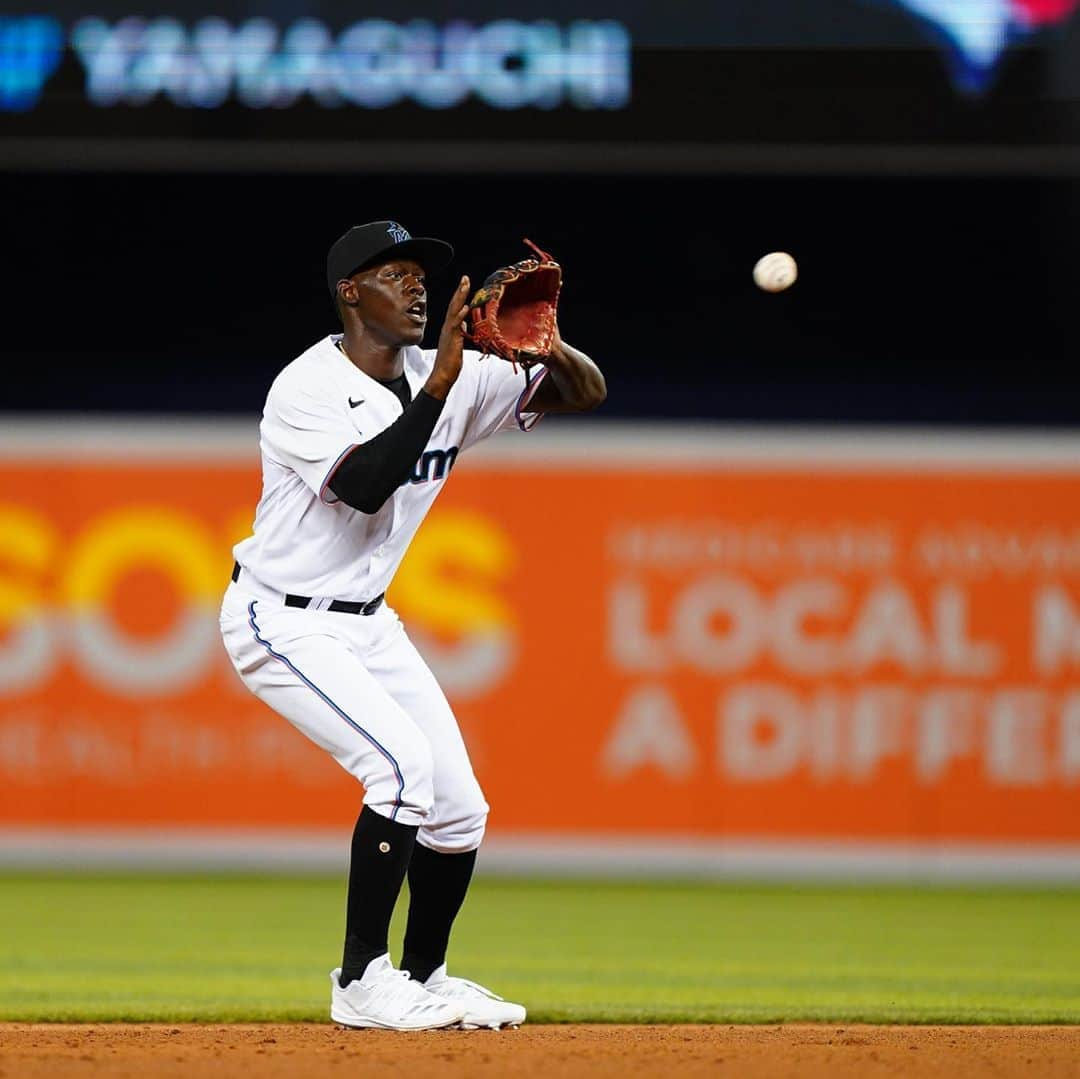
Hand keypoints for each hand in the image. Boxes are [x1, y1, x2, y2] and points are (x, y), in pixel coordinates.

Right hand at [425, 275, 469, 399]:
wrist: (442, 375)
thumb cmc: (449, 363)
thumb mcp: (457, 343)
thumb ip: (459, 331)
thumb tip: (463, 321)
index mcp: (449, 328)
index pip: (455, 308)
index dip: (459, 296)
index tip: (465, 283)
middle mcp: (447, 328)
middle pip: (453, 305)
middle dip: (460, 291)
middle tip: (465, 278)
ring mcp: (449, 333)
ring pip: (454, 311)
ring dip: (460, 298)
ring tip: (465, 285)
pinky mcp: (451, 340)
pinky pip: (456, 325)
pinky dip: (460, 315)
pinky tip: (465, 307)